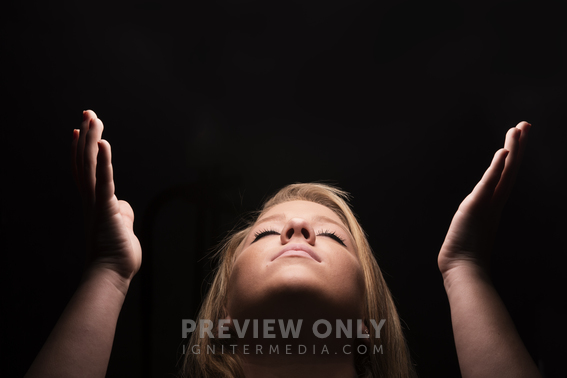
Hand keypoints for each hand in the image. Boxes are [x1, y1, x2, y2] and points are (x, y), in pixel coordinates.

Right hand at [72, 110, 141, 282]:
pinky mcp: (106, 208)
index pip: (86, 170)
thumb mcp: (120, 227)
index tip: (81, 130)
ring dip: (92, 140)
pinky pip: (104, 180)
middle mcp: (91, 199)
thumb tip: (122, 206)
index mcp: (96, 202)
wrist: (111, 274)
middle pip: (85, 161)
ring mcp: (97, 203)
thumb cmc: (117, 254)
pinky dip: (104, 160)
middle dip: (87, 135)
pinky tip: (103, 142)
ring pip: (91, 166)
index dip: (83, 149)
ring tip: (91, 118)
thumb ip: (120, 212)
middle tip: (87, 113)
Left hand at [438, 121, 530, 277]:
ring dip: (512, 150)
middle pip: (510, 169)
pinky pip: (489, 184)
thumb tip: (478, 211)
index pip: (505, 175)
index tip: (518, 137)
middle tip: (526, 124)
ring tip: (519, 129)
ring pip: (503, 173)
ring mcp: (488, 204)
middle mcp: (494, 202)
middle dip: (518, 146)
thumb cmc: (466, 252)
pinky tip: (503, 152)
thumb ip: (477, 215)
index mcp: (493, 204)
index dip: (513, 156)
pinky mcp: (476, 207)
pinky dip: (496, 168)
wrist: (463, 270)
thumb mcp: (472, 226)